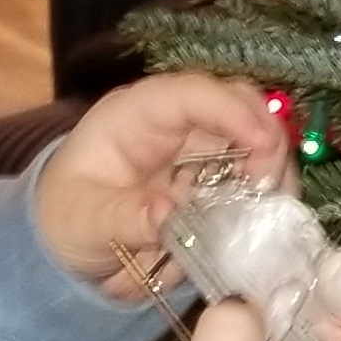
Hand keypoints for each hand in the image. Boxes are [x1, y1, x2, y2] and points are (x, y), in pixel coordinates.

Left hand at [35, 74, 295, 299]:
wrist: (69, 246)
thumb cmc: (66, 220)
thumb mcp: (83, 223)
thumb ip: (123, 218)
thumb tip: (167, 212)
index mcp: (135, 116)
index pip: (189, 95)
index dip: (231, 112)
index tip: (263, 145)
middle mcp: (175, 124)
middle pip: (239, 106)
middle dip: (265, 140)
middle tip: (269, 189)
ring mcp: (201, 152)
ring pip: (258, 142)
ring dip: (274, 174)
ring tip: (268, 214)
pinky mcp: (217, 183)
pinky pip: (255, 182)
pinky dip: (267, 201)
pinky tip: (263, 226)